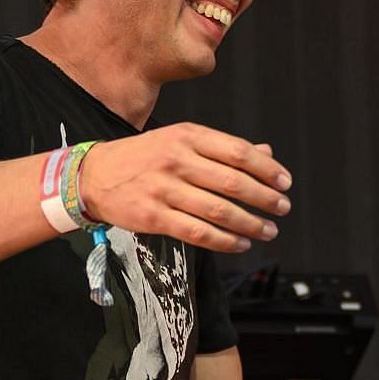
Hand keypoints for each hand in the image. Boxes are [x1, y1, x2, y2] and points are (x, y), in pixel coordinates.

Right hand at [77, 125, 291, 253]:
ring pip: (219, 211)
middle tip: (283, 208)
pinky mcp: (154, 217)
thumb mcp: (180, 140)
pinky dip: (225, 241)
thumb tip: (267, 153)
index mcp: (187, 136)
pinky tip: (241, 243)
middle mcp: (176, 160)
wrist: (93, 175)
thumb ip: (223, 148)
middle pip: (234, 183)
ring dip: (251, 224)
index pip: (239, 152)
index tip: (285, 182)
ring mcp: (163, 189)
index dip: (268, 169)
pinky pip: (198, 233)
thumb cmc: (145, 157)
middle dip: (265, 199)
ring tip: (268, 230)